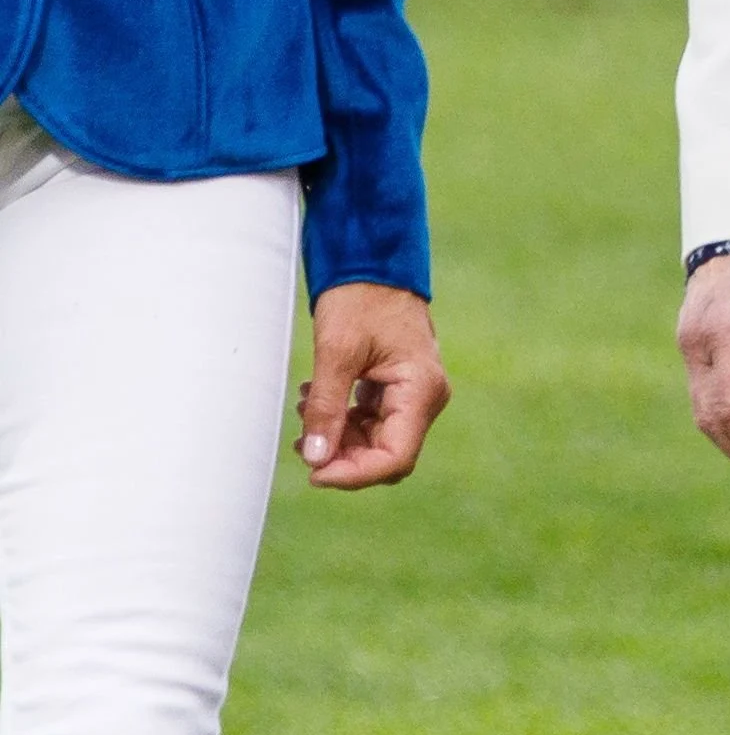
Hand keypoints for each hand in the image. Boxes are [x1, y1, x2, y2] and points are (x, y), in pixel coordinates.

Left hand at [297, 284, 449, 487]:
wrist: (371, 260)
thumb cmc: (360, 297)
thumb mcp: (336, 352)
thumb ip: (326, 408)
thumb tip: (315, 458)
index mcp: (421, 390)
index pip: (396, 457)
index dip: (355, 474)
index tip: (314, 473)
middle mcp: (424, 398)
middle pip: (386, 454)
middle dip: (342, 456)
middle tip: (301, 442)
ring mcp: (412, 394)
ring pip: (375, 441)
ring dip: (337, 436)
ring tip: (303, 409)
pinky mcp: (396, 389)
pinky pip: (371, 421)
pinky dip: (341, 419)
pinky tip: (314, 398)